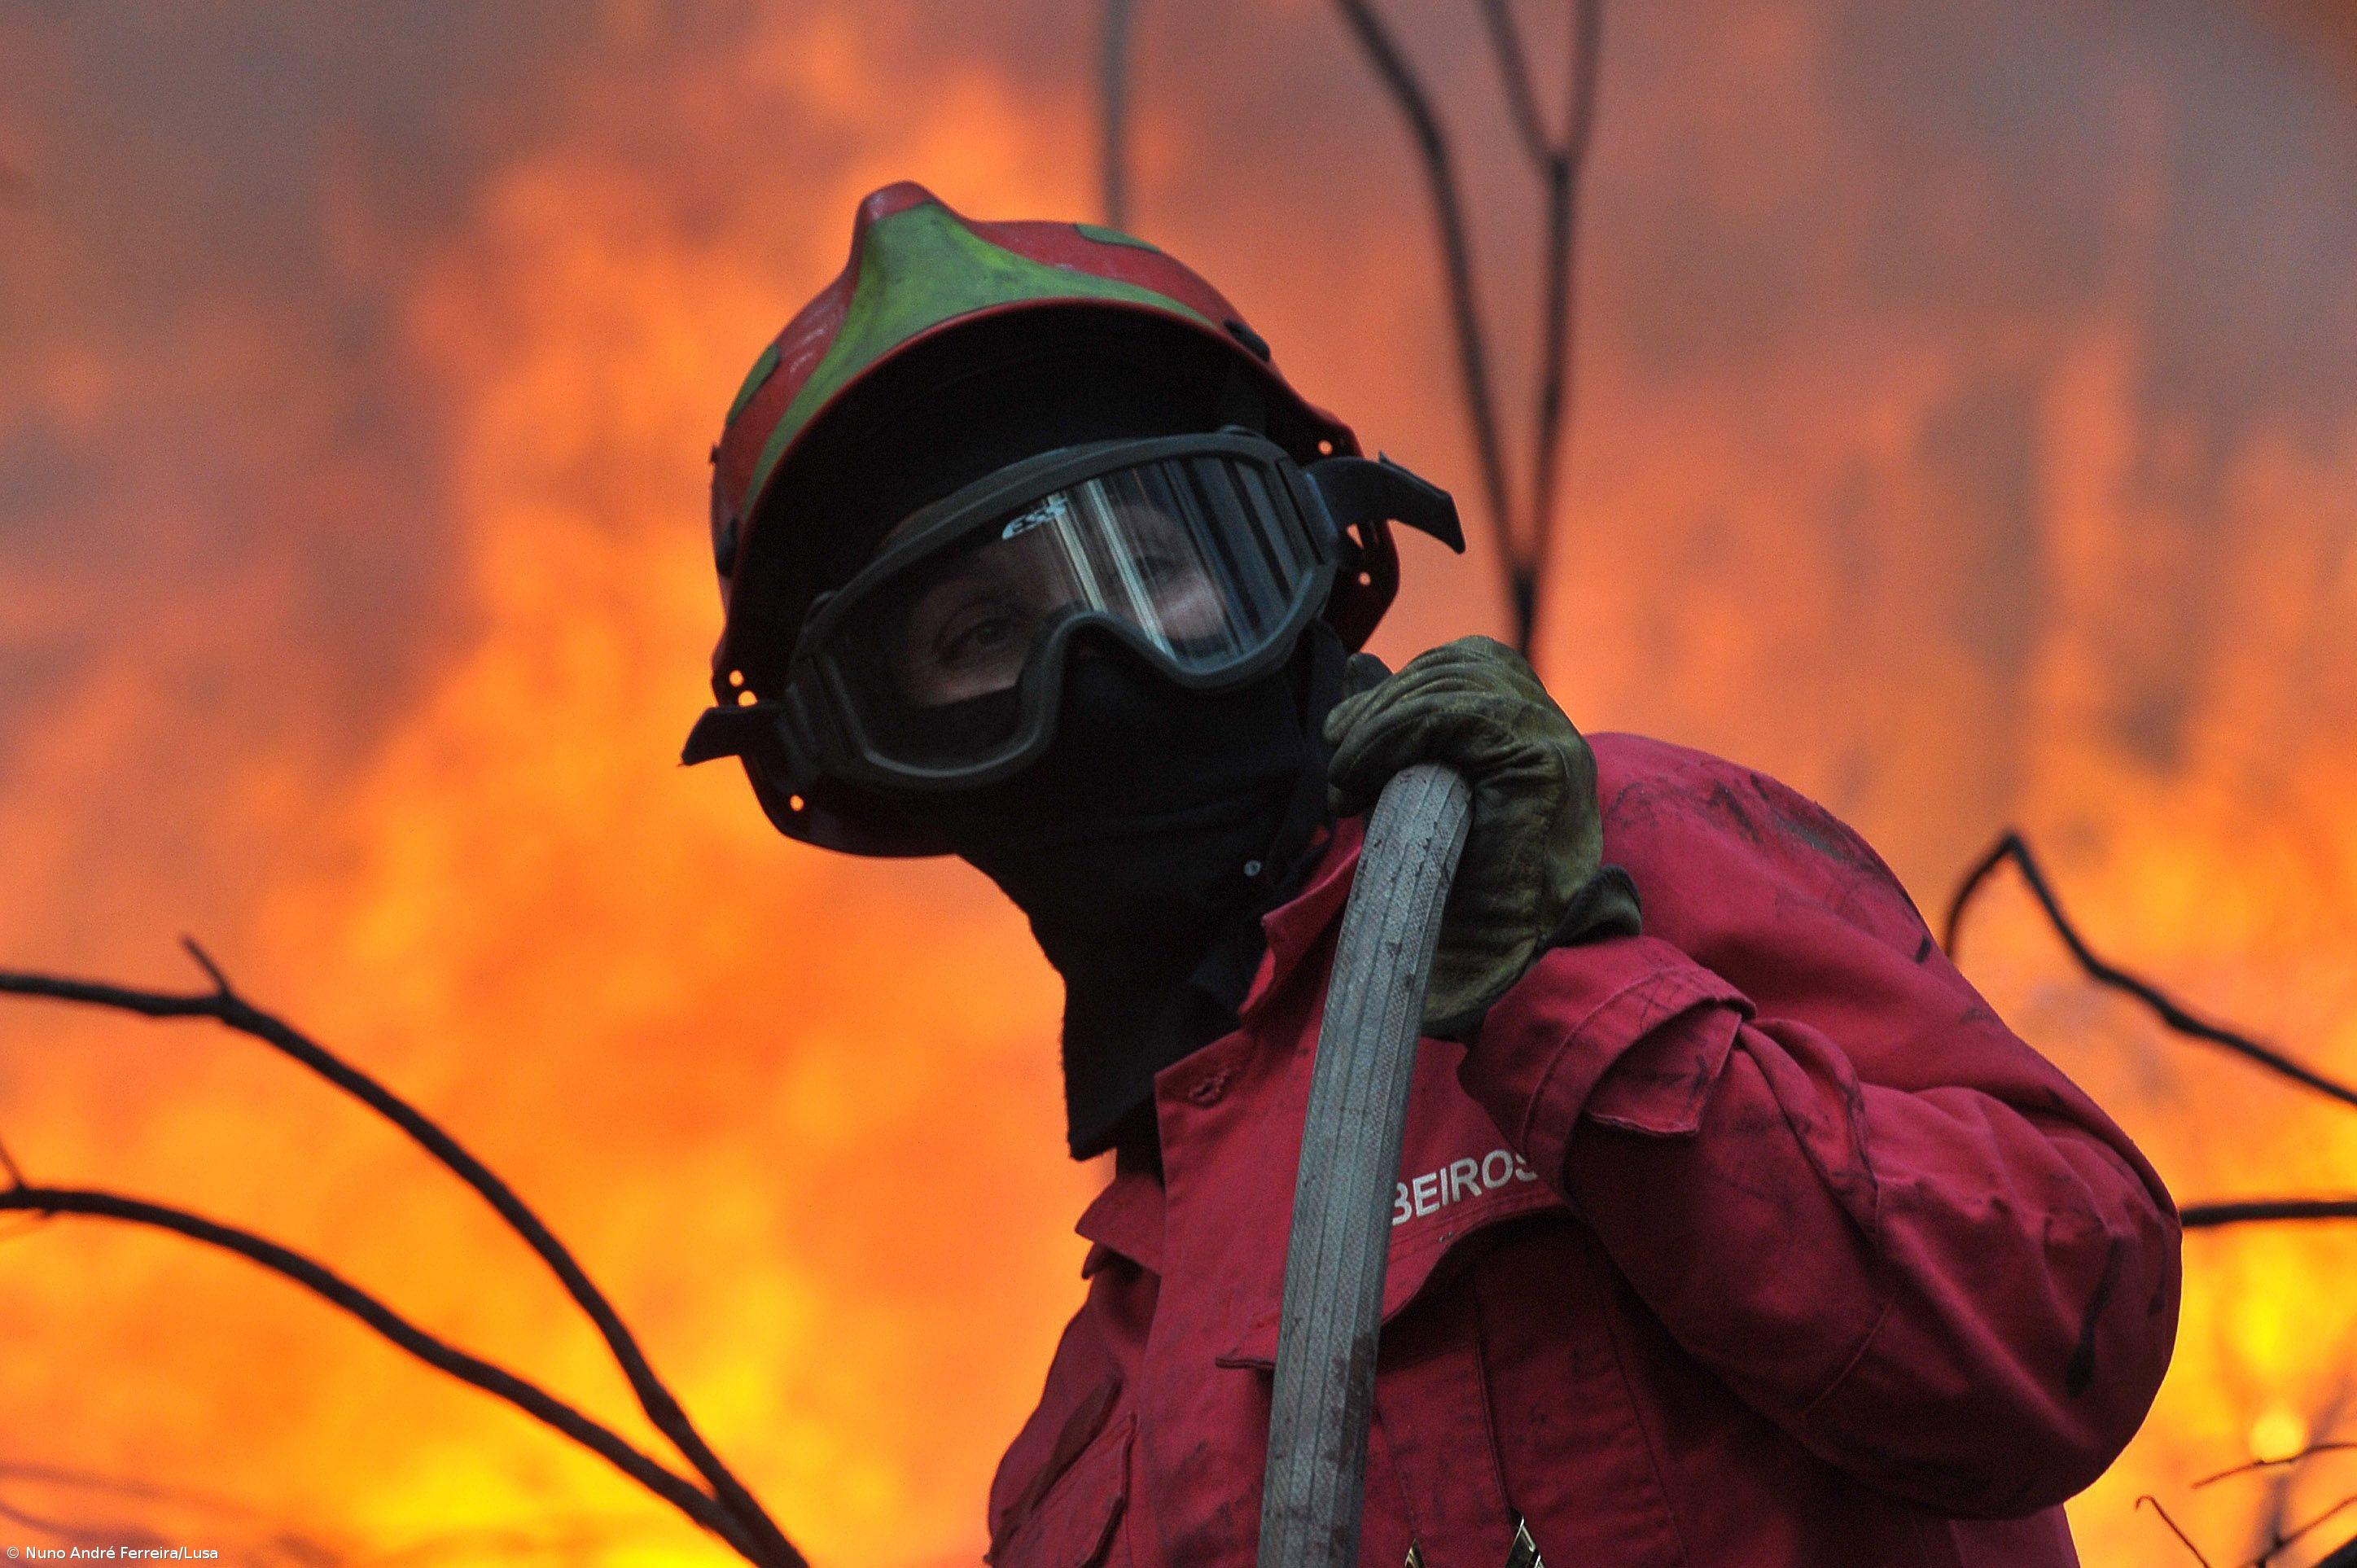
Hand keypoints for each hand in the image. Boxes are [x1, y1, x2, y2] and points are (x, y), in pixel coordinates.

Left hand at [1323, 635, 1639, 1038]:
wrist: (1501, 976)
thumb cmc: (1460, 909)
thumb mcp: (1416, 799)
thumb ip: (1397, 732)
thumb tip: (1359, 665)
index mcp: (1532, 739)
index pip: (1471, 666)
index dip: (1402, 688)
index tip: (1347, 736)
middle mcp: (1552, 733)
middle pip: (1462, 665)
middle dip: (1384, 700)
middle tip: (1337, 751)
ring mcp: (1554, 744)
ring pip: (1455, 683)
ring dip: (1380, 720)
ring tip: (1344, 771)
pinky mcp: (1542, 765)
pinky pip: (1456, 715)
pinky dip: (1393, 733)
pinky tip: (1360, 770)